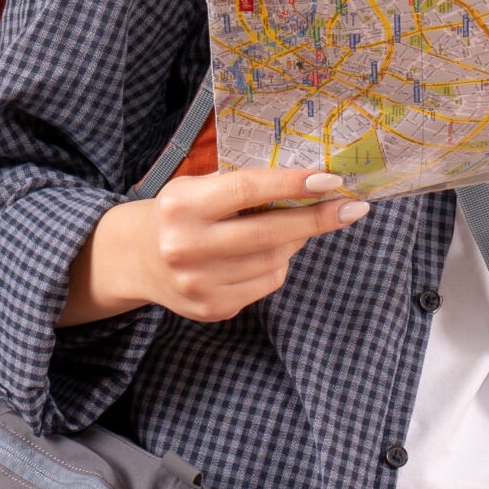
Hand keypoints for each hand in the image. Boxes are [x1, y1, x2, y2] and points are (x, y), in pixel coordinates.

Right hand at [59, 169, 367, 325]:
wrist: (136, 259)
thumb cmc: (180, 213)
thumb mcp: (198, 187)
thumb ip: (245, 185)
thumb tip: (313, 184)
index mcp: (182, 206)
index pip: (247, 191)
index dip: (292, 185)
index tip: (331, 180)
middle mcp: (186, 247)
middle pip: (269, 233)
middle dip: (317, 219)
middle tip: (352, 208)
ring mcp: (198, 284)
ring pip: (274, 260)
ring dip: (294, 242)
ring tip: (287, 227)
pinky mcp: (211, 308)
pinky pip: (266, 283)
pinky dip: (276, 265)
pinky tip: (261, 254)